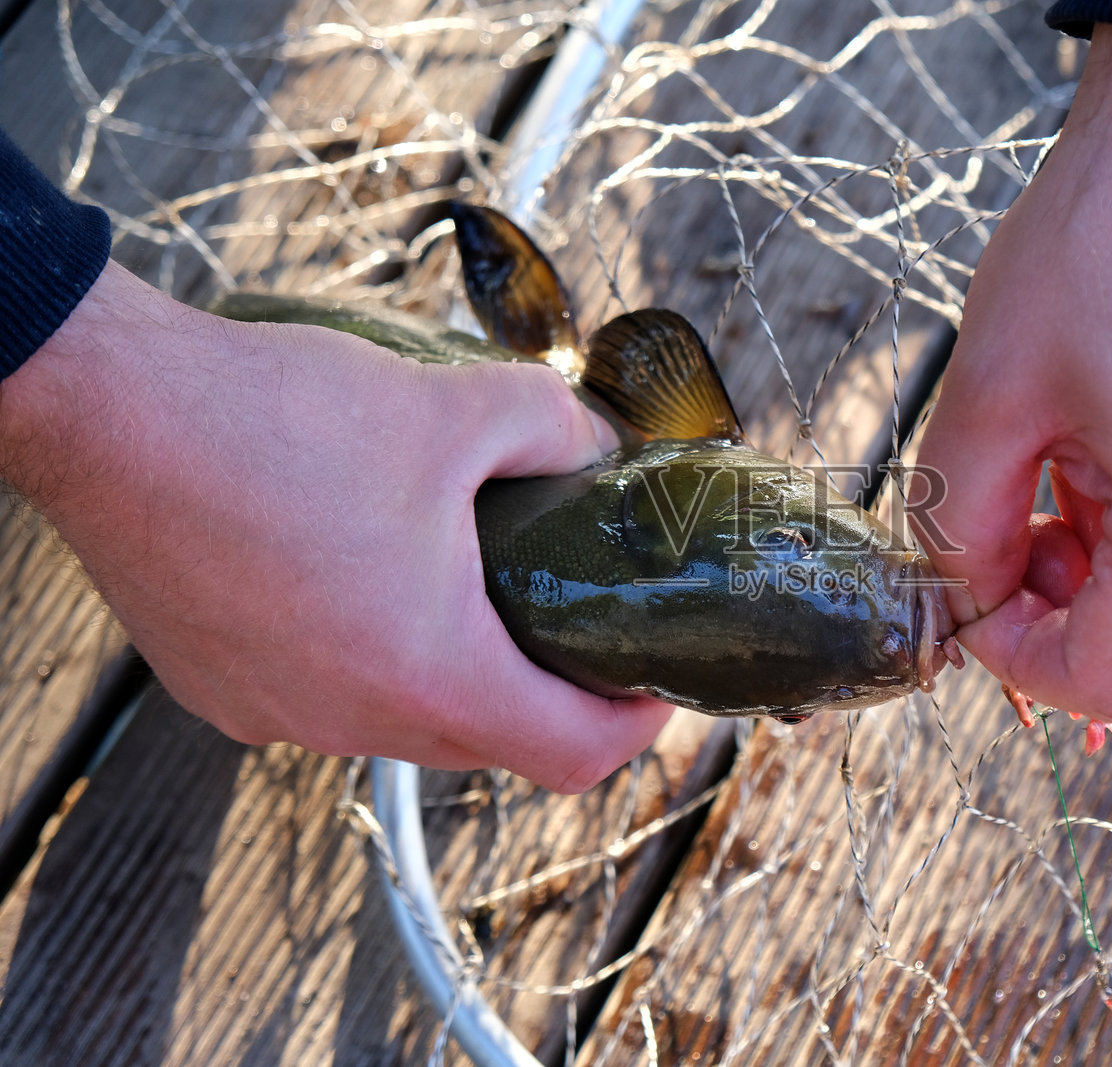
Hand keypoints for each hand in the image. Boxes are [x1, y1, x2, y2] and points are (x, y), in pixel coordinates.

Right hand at [0, 262, 672, 790]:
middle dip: (545, 685)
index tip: (652, 674)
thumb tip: (597, 452)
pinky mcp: (220, 690)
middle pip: (491, 739)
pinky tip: (359, 572)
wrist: (109, 409)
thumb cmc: (279, 416)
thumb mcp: (460, 405)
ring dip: (449, 666)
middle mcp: (351, 721)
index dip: (635, 723)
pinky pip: (326, 695)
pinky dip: (366, 653)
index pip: (573, 755)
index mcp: (430, 674)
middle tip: (571, 609)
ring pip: (403, 719)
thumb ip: (557, 431)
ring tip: (464, 578)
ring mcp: (277, 716)